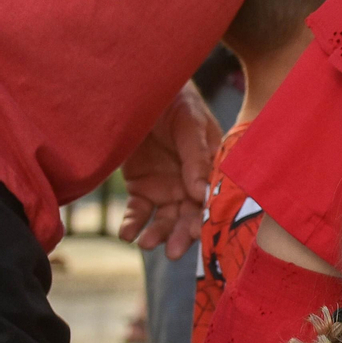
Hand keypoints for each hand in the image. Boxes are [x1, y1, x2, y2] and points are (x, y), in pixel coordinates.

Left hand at [119, 83, 220, 258]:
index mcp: (212, 169)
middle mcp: (191, 183)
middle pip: (189, 215)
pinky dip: (133, 224)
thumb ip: (196, 157)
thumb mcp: (191, 124)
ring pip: (165, 218)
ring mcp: (166, 187)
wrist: (140, 91)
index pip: (213, 198)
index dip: (207, 217)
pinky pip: (138, 211)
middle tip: (174, 251)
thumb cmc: (176, 102)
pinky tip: (127, 234)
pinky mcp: (141, 187)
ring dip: (158, 233)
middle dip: (182, 234)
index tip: (198, 232)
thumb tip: (201, 194)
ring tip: (146, 244)